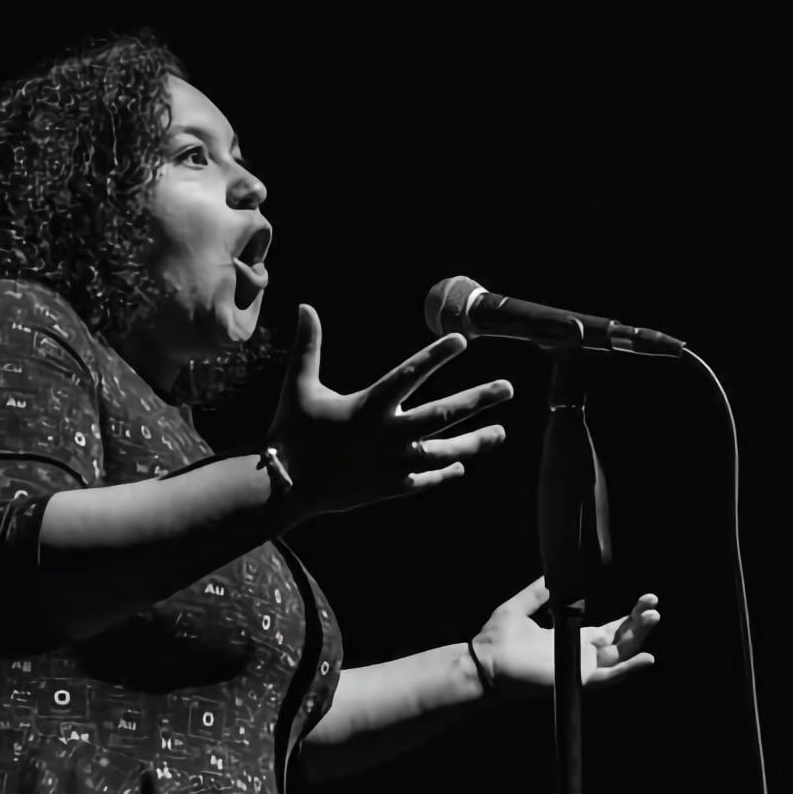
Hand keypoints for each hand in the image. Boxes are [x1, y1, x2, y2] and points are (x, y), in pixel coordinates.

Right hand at [269, 303, 513, 515]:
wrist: (284, 487)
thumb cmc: (292, 432)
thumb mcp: (298, 386)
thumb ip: (308, 347)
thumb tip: (304, 306)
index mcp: (368, 405)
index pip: (410, 374)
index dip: (436, 356)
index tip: (461, 341)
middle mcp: (387, 434)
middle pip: (443, 414)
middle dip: (478, 399)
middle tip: (508, 388)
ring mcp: (392, 463)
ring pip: (443, 451)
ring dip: (475, 441)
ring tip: (501, 433)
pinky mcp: (390, 486)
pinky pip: (425, 479)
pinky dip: (444, 472)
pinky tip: (461, 465)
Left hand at [473, 577, 659, 695]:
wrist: (484, 662)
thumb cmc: (497, 639)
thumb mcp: (521, 607)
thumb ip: (538, 592)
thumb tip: (553, 574)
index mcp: (572, 638)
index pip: (611, 628)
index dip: (630, 615)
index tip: (646, 598)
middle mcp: (581, 655)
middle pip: (621, 641)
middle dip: (640, 623)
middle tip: (654, 605)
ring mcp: (581, 669)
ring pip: (620, 656)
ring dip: (639, 639)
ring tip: (653, 617)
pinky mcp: (576, 680)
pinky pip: (608, 677)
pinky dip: (628, 669)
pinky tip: (646, 658)